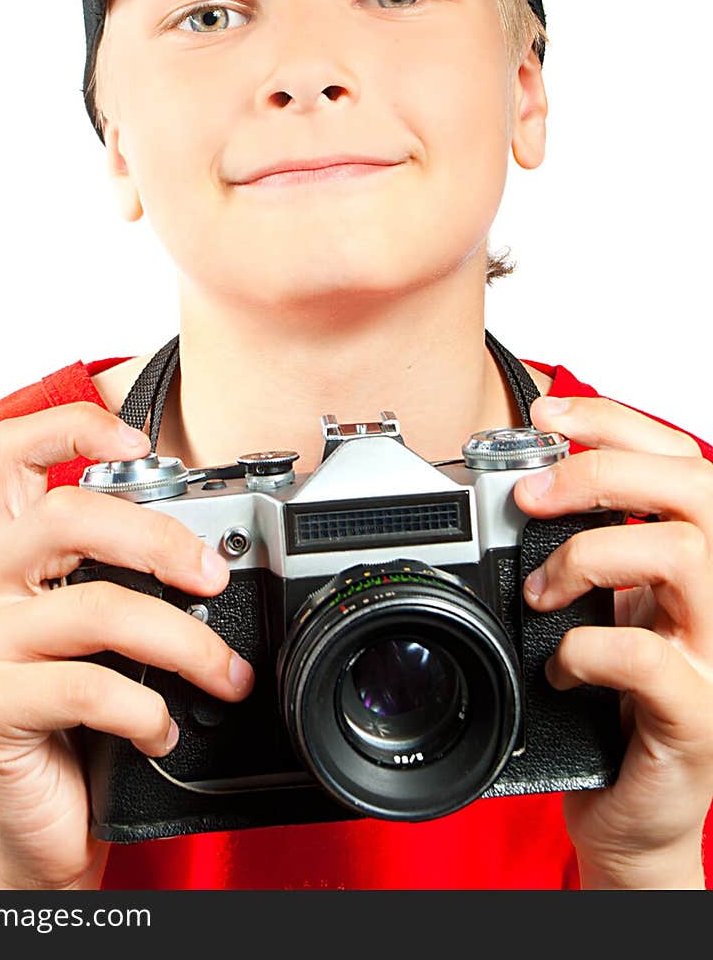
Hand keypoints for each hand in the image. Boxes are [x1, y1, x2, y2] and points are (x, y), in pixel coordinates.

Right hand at [0, 402, 254, 889]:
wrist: (34, 824)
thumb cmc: (74, 720)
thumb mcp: (97, 635)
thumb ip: (124, 582)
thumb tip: (214, 558)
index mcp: (5, 551)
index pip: (14, 452)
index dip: (73, 427)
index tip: (137, 441)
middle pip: (65, 517)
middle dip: (159, 538)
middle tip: (214, 578)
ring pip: (97, 608)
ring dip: (184, 642)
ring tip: (225, 676)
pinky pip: (89, 688)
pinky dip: (147, 709)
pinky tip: (161, 729)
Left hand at [513, 394, 712, 888]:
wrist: (636, 807)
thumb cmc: (620, 696)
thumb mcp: (610, 603)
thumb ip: (594, 541)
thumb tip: (526, 477)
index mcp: (700, 556)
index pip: (681, 456)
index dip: (616, 422)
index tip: (547, 416)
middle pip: (695, 489)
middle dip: (601, 472)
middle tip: (531, 496)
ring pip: (681, 553)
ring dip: (588, 557)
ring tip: (540, 591)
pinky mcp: (697, 715)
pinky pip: (648, 657)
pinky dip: (585, 648)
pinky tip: (560, 665)